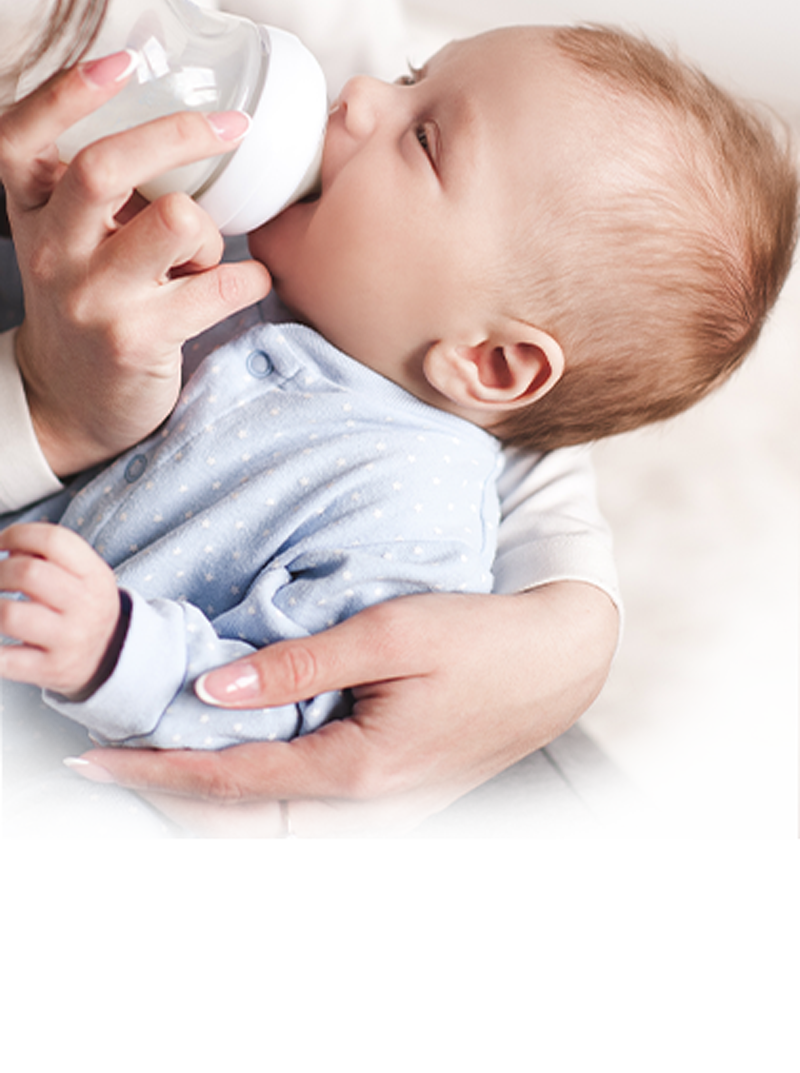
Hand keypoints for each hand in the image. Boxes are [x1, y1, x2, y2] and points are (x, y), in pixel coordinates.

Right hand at [0, 52, 271, 475]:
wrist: (72, 399)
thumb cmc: (90, 296)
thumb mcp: (71, 235)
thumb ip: (103, 185)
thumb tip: (189, 118)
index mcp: (33, 212)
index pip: (20, 139)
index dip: (65, 93)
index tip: (122, 62)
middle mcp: (53, 251)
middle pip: (102, 168)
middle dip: (177, 135)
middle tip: (230, 127)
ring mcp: (92, 298)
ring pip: (176, 222)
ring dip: (212, 232)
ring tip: (207, 257)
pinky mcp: (137, 340)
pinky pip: (221, 287)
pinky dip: (249, 280)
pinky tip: (242, 286)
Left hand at [0, 522, 120, 698]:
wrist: (108, 656)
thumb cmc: (82, 606)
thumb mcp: (83, 575)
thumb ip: (49, 556)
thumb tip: (5, 549)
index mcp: (94, 575)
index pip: (52, 541)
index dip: (16, 535)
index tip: (1, 543)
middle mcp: (85, 606)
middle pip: (28, 573)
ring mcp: (68, 640)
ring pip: (10, 615)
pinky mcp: (50, 669)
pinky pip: (5, 659)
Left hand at [73, 582, 617, 837]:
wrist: (555, 663)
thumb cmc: (477, 637)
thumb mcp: (388, 632)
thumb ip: (300, 664)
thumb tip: (215, 687)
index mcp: (361, 766)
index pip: (233, 781)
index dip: (159, 768)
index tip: (101, 754)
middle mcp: (368, 809)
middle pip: (241, 827)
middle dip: (167, 799)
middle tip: (107, 765)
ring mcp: (384, 816)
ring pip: (272, 838)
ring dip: (207, 813)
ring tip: (157, 774)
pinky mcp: (395, 807)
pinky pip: (307, 831)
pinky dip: (254, 815)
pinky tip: (235, 784)